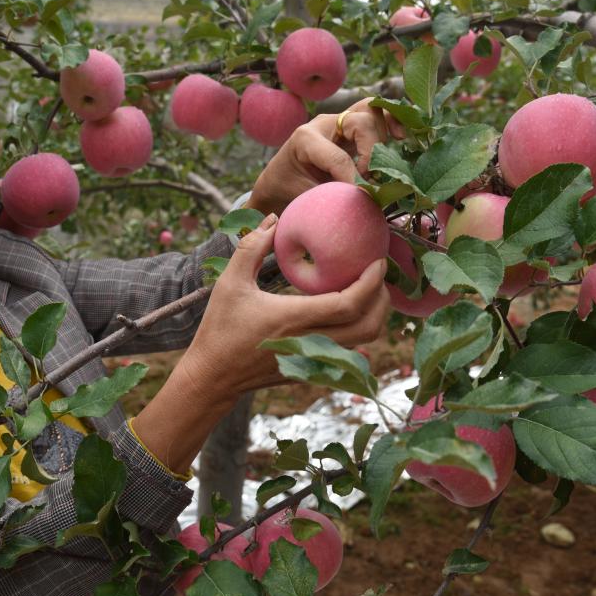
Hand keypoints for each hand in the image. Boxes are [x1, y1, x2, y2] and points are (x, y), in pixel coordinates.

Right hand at [180, 213, 389, 396]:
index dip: (371, 283)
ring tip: (370, 290)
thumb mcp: (230, 282)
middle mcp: (310, 342)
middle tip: (379, 274)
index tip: (378, 261)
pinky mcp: (312, 368)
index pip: (348, 304)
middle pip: (368, 326)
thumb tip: (273, 219)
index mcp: (293, 318)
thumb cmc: (219, 328)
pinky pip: (350, 349)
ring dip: (374, 315)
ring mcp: (313, 358)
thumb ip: (251, 247)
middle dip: (382, 298)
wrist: (213, 377)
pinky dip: (359, 329)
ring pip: (364, 341)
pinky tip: (349, 310)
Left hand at [246, 98, 403, 215]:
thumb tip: (367, 201)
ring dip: (384, 135)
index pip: (339, 157)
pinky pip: (375, 113)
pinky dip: (391, 120)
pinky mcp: (349, 127)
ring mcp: (337, 122)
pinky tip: (402, 135)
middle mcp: (323, 124)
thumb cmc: (287, 190)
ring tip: (386, 160)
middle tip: (368, 178)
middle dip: (371, 152)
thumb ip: (332, 198)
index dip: (354, 180)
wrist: (276, 182)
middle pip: (360, 122)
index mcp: (305, 139)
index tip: (363, 197)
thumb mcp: (303, 198)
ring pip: (371, 112)